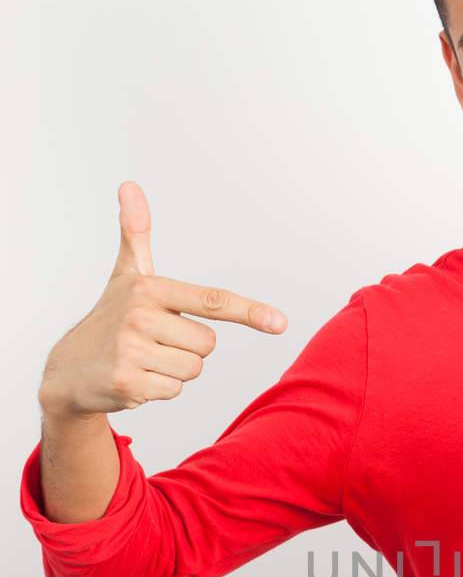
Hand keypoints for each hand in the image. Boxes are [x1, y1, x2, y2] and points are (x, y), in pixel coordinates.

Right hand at [37, 181, 287, 418]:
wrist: (69, 369)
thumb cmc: (108, 318)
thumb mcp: (125, 275)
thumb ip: (135, 233)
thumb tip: (130, 185)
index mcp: (148, 288)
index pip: (211, 301)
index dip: (249, 311)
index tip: (280, 323)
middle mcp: (139, 315)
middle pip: (208, 345)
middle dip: (187, 350)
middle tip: (153, 343)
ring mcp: (131, 350)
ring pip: (193, 370)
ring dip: (174, 371)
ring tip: (143, 359)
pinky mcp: (127, 382)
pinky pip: (174, 391)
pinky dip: (159, 390)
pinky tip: (134, 378)